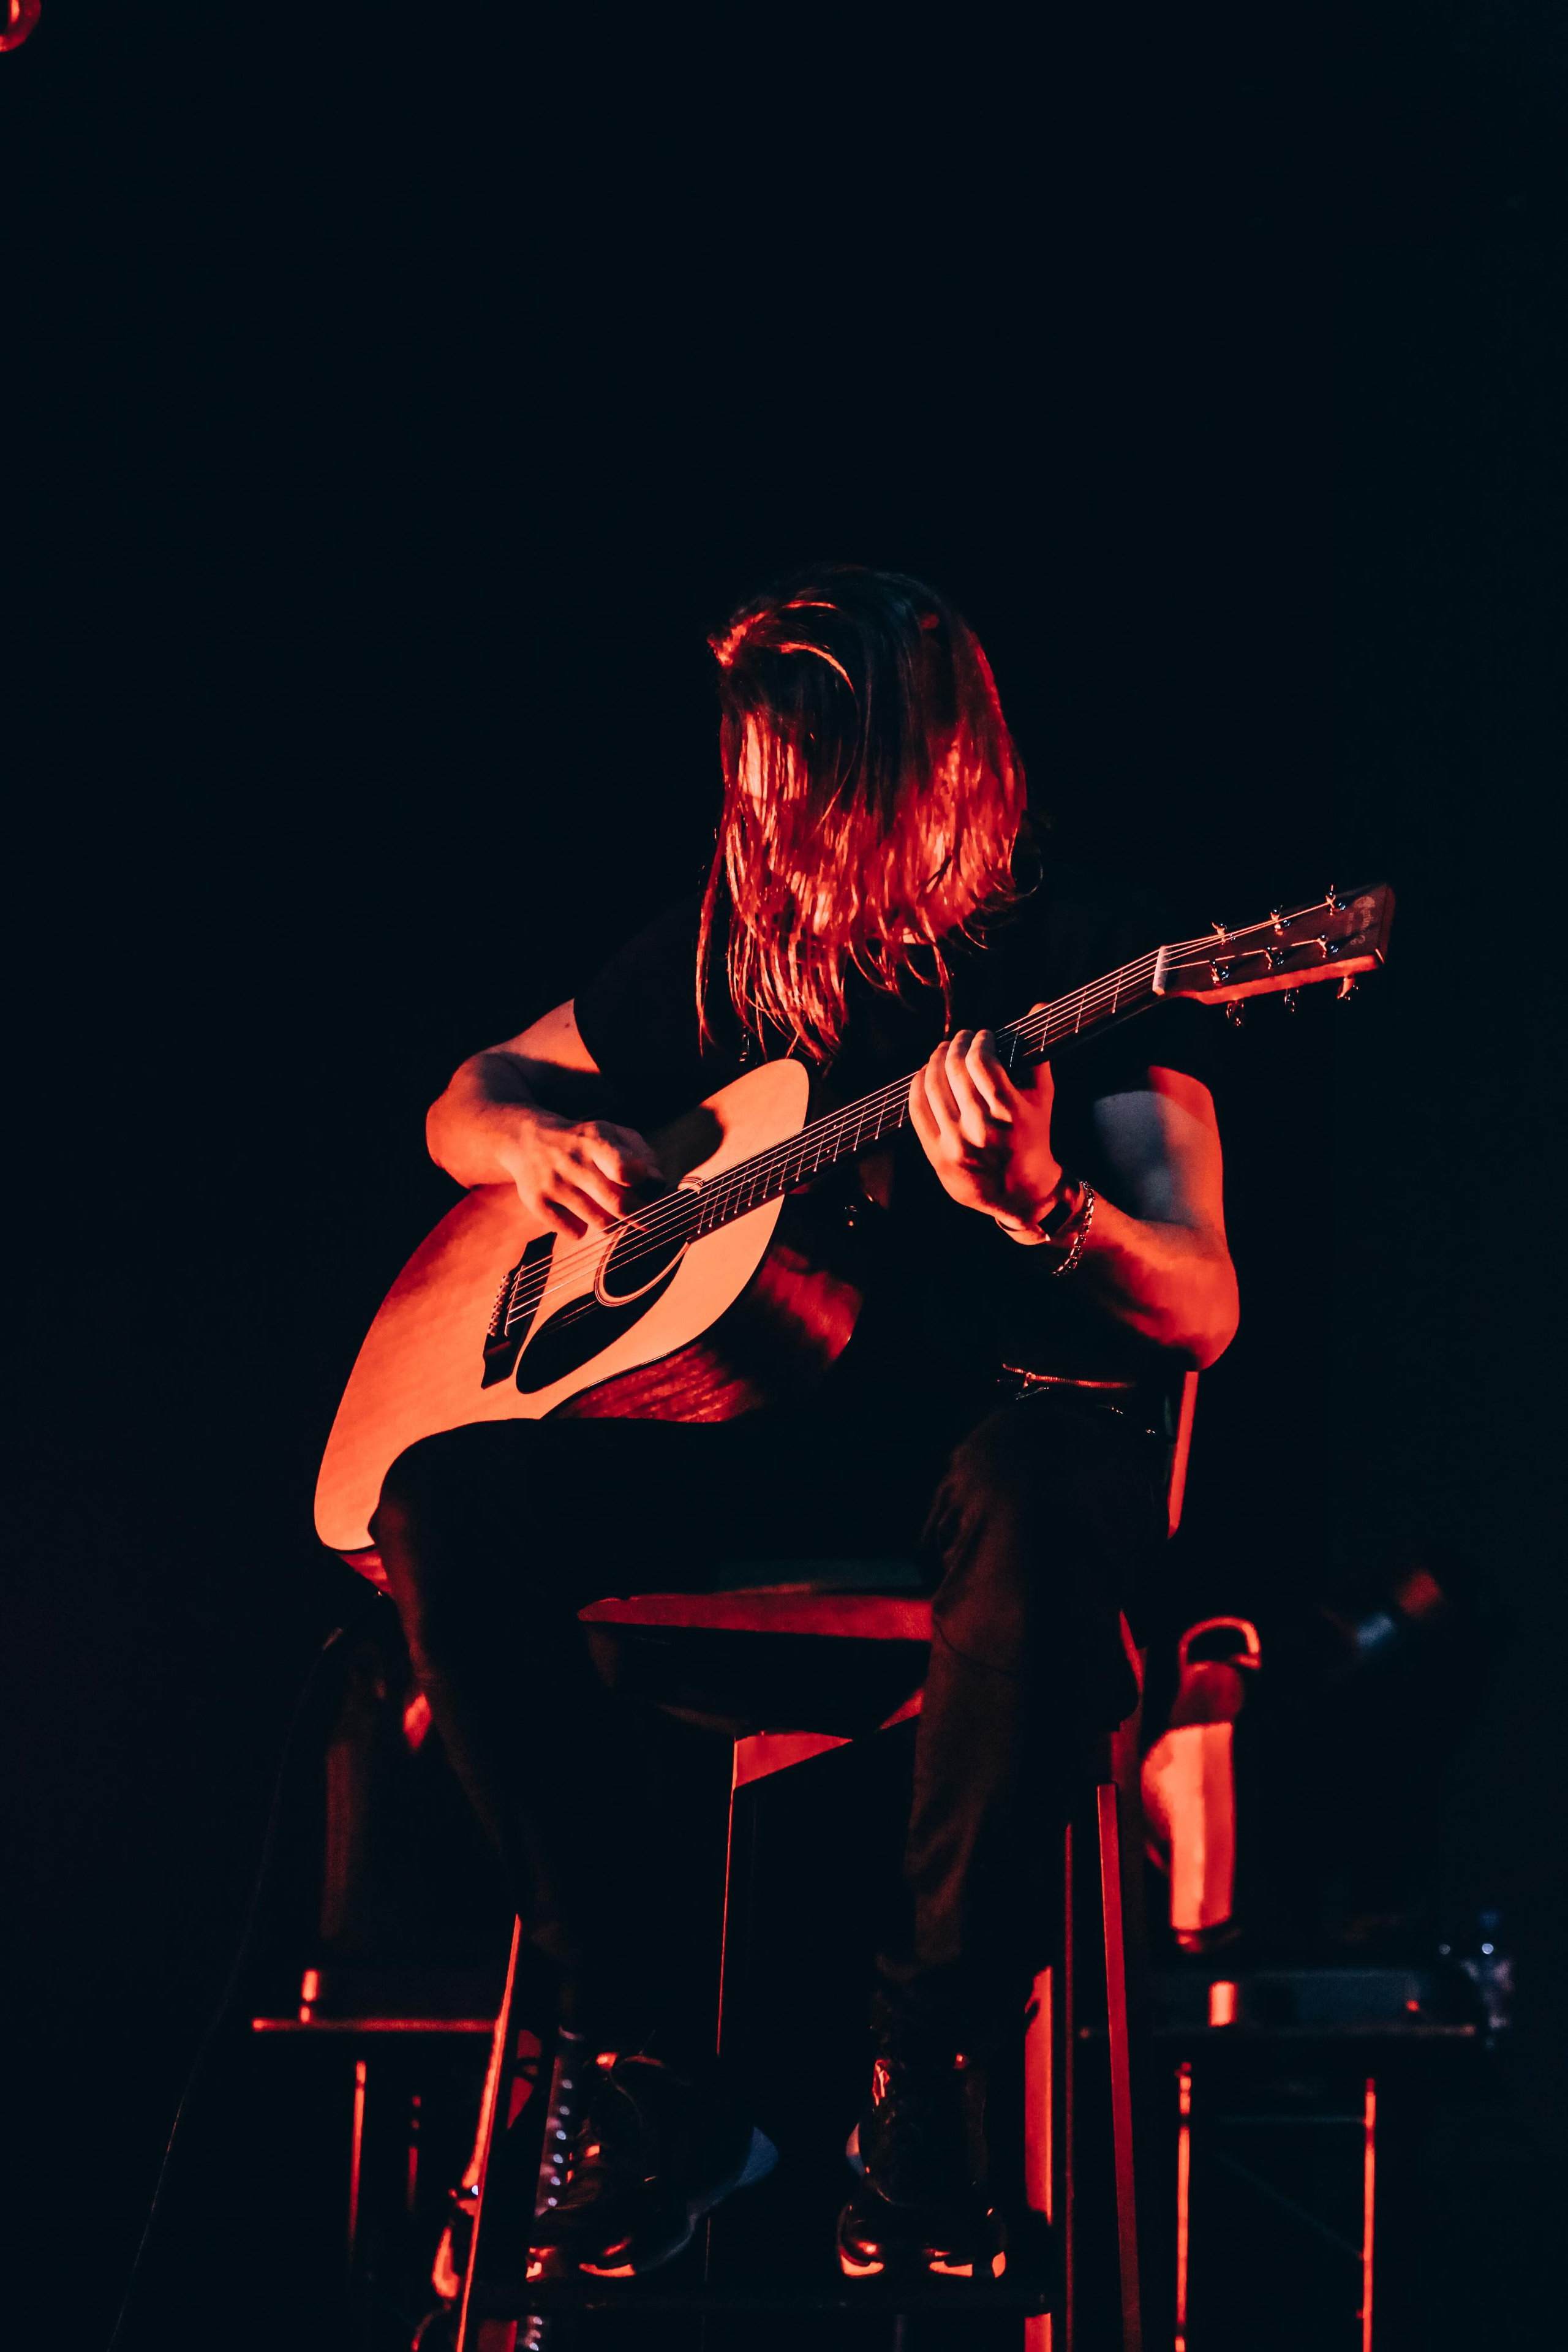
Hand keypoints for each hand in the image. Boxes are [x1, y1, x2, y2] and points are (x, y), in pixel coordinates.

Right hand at [497, 1109, 663, 1239]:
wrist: (527, 1138)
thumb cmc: (583, 1141)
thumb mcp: (612, 1133)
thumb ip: (642, 1155)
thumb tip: (658, 1184)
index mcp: (595, 1140)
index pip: (625, 1168)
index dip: (644, 1183)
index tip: (648, 1186)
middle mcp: (572, 1162)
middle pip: (618, 1204)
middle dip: (640, 1215)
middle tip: (645, 1217)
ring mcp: (553, 1184)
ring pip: (600, 1222)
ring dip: (614, 1222)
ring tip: (610, 1210)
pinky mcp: (537, 1203)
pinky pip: (574, 1232)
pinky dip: (583, 1228)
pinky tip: (580, 1213)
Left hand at [908, 1027, 1062, 1228]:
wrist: (1022, 1194)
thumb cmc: (1035, 1138)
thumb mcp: (1044, 1098)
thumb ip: (1038, 1051)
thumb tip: (1038, 1006)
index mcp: (1009, 1112)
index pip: (980, 1060)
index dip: (979, 1040)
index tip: (983, 1036)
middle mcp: (980, 1128)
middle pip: (953, 1069)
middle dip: (955, 1045)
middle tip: (960, 1039)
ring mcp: (955, 1143)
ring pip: (932, 1085)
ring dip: (935, 1061)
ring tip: (943, 1052)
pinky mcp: (937, 1156)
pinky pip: (917, 1110)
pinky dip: (918, 1085)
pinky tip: (926, 1074)